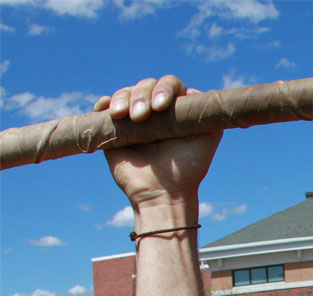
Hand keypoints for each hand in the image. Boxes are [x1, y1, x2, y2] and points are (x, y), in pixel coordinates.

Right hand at [95, 76, 221, 211]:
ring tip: (124, 116)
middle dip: (142, 95)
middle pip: (146, 85)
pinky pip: (104, 107)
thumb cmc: (187, 169)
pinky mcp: (114, 127)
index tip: (161, 106)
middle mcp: (155, 110)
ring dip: (123, 98)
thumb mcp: (207, 141)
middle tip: (141, 117)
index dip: (165, 89)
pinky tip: (105, 108)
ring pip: (125, 93)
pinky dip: (104, 103)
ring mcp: (134, 117)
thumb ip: (208, 116)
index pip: (170, 85)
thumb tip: (195, 92)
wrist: (162, 193)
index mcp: (176, 109)